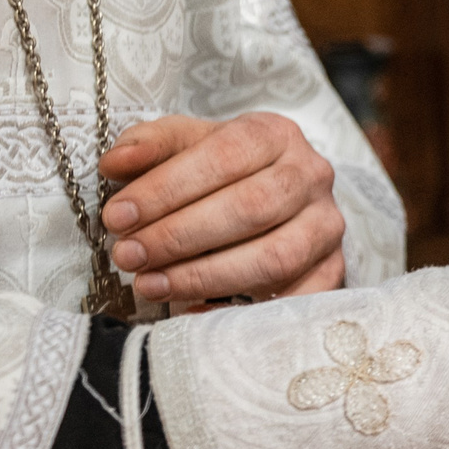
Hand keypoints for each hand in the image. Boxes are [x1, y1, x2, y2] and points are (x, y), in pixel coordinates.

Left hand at [99, 113, 347, 303]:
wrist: (274, 197)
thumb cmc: (219, 172)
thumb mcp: (185, 146)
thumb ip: (150, 146)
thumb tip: (116, 163)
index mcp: (276, 134)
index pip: (225, 156)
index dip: (167, 188)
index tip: (118, 216)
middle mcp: (312, 176)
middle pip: (251, 207)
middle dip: (179, 236)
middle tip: (128, 255)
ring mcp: (327, 226)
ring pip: (275, 256)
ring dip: (204, 275)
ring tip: (150, 284)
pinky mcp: (332, 270)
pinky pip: (295, 299)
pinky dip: (244, 312)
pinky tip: (195, 313)